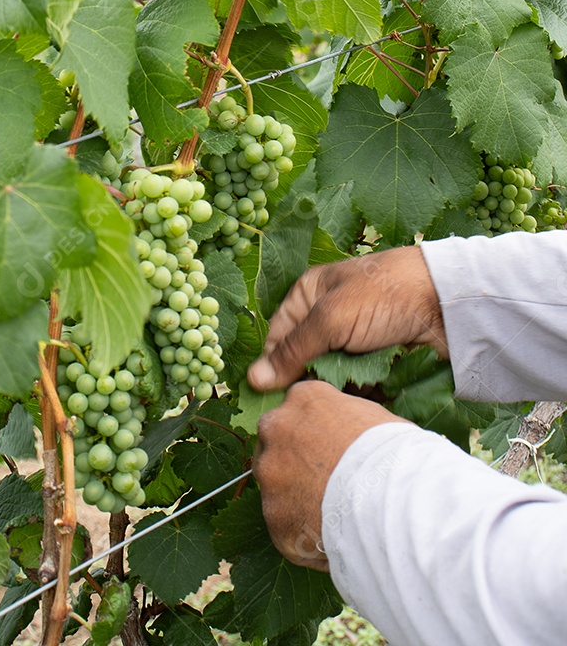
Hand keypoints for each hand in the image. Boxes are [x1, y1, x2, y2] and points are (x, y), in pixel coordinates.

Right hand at [248, 247, 446, 391]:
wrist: (449, 301)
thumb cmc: (385, 295)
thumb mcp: (331, 318)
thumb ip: (293, 350)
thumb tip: (253, 380)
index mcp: (310, 295)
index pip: (278, 338)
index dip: (274, 368)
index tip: (270, 402)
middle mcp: (329, 318)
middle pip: (304, 363)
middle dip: (308, 384)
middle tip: (310, 406)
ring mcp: (356, 342)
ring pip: (331, 379)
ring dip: (336, 393)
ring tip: (340, 406)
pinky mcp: (379, 362)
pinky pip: (359, 386)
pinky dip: (359, 396)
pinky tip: (361, 408)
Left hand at [253, 381, 403, 569]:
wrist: (388, 497)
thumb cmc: (393, 454)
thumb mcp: (373, 418)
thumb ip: (346, 420)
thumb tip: (349, 433)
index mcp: (305, 398)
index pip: (298, 411)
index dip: (315, 435)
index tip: (330, 453)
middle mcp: (277, 428)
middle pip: (275, 444)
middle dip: (293, 463)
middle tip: (325, 486)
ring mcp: (271, 472)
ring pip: (276, 487)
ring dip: (295, 501)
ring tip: (333, 519)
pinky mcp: (273, 515)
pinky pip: (286, 528)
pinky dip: (304, 538)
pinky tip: (332, 541)